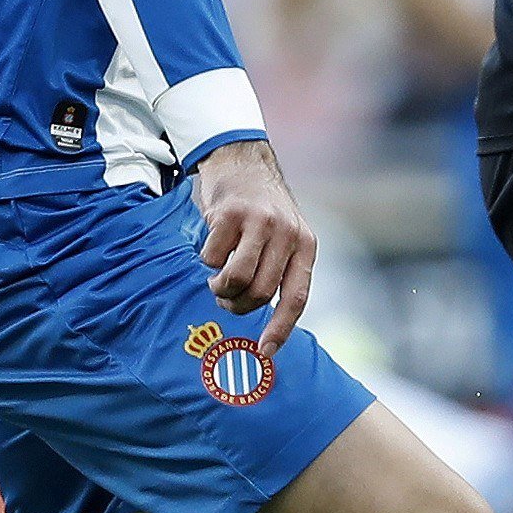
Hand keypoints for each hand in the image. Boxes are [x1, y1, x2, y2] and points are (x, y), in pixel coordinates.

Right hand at [192, 138, 315, 355]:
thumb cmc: (262, 209)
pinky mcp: (230, 214)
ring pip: (236, 279)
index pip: (296, 297)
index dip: (281, 328)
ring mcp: (260, 223)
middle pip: (260, 293)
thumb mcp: (287, 235)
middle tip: (227, 298)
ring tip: (217, 279)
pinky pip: (212, 258)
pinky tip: (212, 246)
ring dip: (220, 288)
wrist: (242, 161)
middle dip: (238, 305)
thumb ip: (281, 269)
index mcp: (305, 245)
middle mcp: (287, 234)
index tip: (265, 352)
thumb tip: (267, 321)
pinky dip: (206, 260)